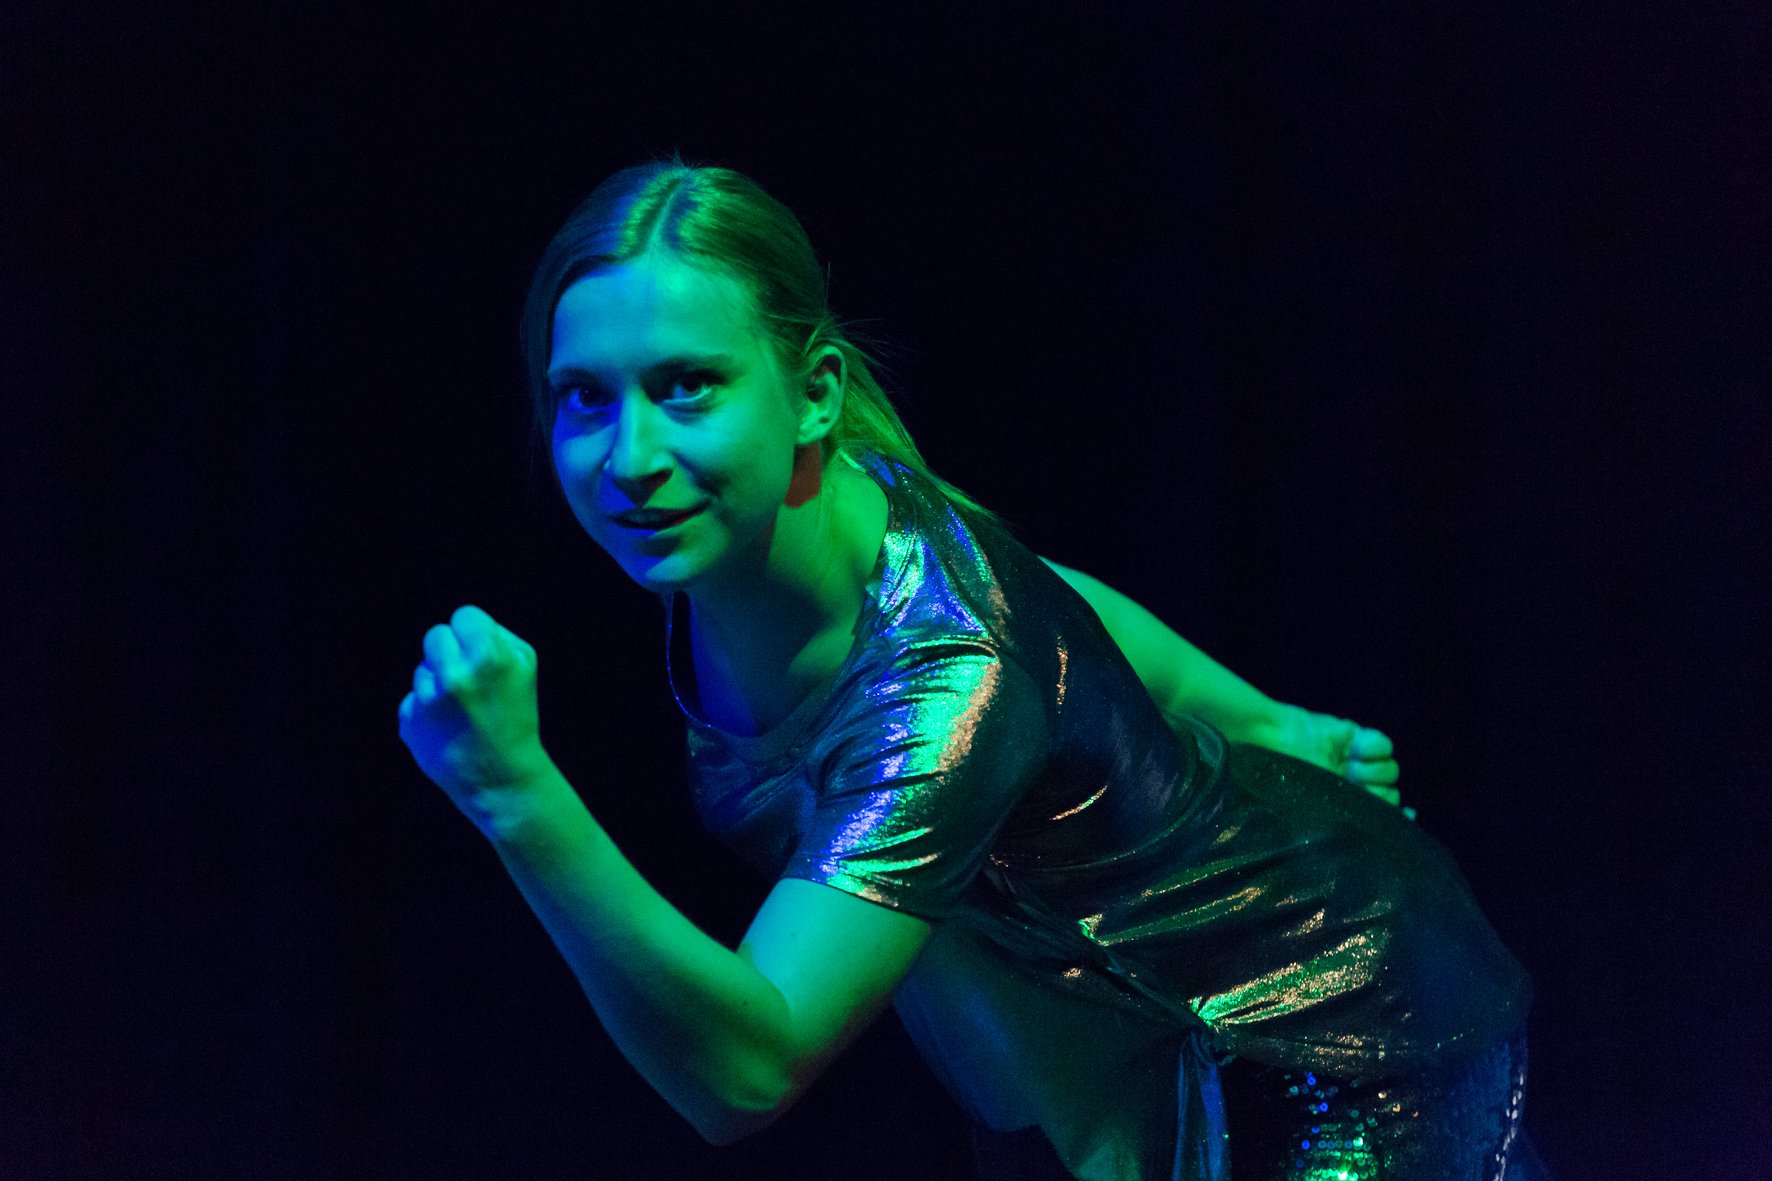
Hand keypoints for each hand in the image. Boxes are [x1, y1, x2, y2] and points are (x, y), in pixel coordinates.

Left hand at [398, 605, 553, 829]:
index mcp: (488, 658)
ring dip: (437, 682)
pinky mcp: (409, 723)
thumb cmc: (516, 717)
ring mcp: (428, 701)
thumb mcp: (525, 667)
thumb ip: (498, 635)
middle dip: (450, 652)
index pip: (464, 615)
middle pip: (436, 635)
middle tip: (467, 676)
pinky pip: (411, 699)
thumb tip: (465, 626)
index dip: (473, 631)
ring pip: (422, 669)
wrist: (501, 778)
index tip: (479, 649)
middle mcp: (454, 676)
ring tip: (460, 709)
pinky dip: (425, 711)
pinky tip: (446, 727)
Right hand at [1260, 704, 1412, 816]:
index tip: (1410, 814)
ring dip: (1374, 770)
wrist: (1276, 740)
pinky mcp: (1357, 738)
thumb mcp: (1317, 812)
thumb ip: (1350, 822)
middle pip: (1390, 794)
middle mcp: (1352, 789)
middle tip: (1355, 784)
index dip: (1399, 818)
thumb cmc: (1289, 783)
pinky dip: (1375, 748)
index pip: (1381, 818)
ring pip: (1391, 771)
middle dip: (1378, 791)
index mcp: (1342, 810)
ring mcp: (1356, 763)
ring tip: (1351, 765)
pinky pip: (1384, 746)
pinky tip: (1356, 748)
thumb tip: (1388, 824)